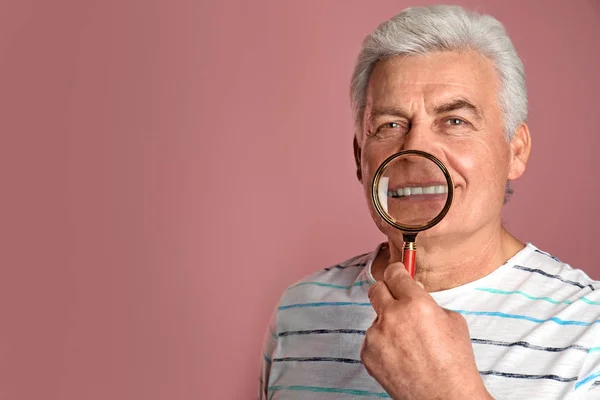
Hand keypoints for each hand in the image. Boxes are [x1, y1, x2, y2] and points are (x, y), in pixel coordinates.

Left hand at [361, 262, 492, 399]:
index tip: (397, 272)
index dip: (397, 271)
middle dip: (386, 291)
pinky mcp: (367, 354)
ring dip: (387, 325)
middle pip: (376, 289)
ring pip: (376, 319)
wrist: (445, 398)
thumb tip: (414, 291)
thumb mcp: (453, 321)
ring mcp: (376, 336)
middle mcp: (392, 316)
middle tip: (395, 299)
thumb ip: (429, 302)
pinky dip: (383, 345)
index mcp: (416, 303)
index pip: (395, 273)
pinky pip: (372, 340)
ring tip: (408, 345)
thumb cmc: (455, 363)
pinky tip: (400, 358)